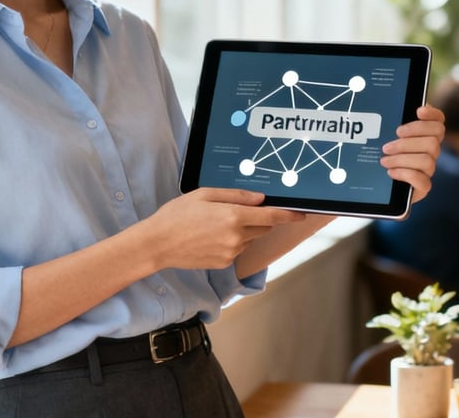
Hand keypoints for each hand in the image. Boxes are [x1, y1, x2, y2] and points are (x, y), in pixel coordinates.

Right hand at [141, 188, 305, 270]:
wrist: (158, 244)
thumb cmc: (177, 215)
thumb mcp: (204, 195)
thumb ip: (235, 195)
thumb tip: (259, 199)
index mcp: (233, 216)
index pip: (271, 217)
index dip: (288, 215)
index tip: (301, 214)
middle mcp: (236, 237)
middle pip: (262, 228)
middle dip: (258, 219)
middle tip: (237, 211)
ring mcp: (231, 252)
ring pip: (249, 239)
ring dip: (243, 231)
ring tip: (214, 224)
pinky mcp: (224, 263)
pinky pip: (237, 250)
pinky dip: (232, 242)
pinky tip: (210, 236)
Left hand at [381, 105, 444, 201]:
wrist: (376, 185)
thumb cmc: (380, 155)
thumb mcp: (383, 136)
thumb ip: (391, 122)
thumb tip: (392, 109)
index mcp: (424, 136)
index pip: (439, 122)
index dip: (432, 115)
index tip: (418, 111)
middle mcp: (431, 152)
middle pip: (433, 141)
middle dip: (407, 142)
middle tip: (387, 147)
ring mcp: (428, 170)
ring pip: (426, 160)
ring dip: (401, 159)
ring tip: (384, 160)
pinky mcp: (423, 187)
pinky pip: (422, 180)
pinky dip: (404, 174)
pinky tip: (390, 172)